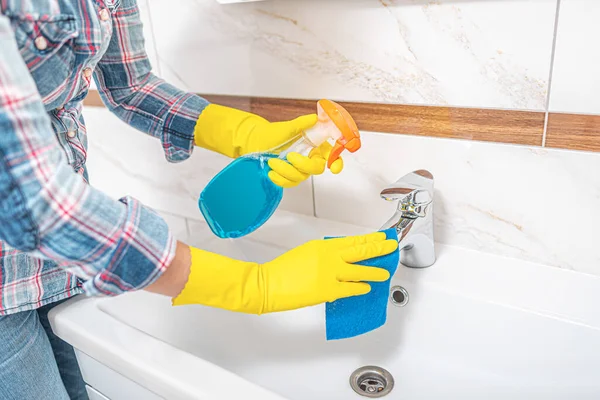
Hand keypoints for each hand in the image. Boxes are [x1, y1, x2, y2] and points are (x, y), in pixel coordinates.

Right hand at [170, 232, 397, 313]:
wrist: (268, 284)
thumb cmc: (283, 270)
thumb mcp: (306, 253)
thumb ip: (324, 254)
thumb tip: (341, 260)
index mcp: (323, 245)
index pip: (352, 241)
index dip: (369, 239)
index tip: (381, 237)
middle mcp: (329, 256)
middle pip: (360, 250)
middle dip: (378, 248)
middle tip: (391, 246)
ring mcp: (330, 273)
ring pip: (360, 270)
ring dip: (374, 271)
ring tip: (385, 273)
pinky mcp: (328, 289)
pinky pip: (350, 289)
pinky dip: (360, 288)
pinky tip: (367, 288)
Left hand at [193, 104, 342, 187]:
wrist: (255, 142)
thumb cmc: (272, 133)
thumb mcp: (286, 127)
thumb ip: (302, 123)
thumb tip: (316, 118)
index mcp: (314, 145)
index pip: (331, 154)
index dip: (336, 161)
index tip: (334, 167)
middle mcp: (309, 157)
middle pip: (317, 168)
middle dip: (304, 164)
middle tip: (290, 156)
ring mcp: (299, 169)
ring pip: (301, 177)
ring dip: (286, 170)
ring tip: (272, 161)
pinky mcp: (288, 177)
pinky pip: (289, 183)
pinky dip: (280, 178)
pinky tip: (271, 172)